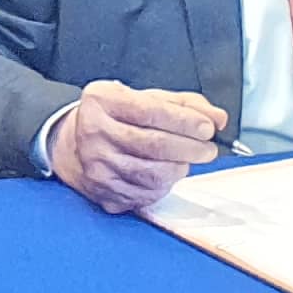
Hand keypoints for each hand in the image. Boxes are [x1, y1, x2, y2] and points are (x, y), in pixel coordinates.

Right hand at [46, 83, 225, 213]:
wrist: (75, 144)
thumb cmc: (116, 118)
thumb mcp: (144, 98)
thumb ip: (184, 105)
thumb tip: (217, 118)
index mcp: (102, 101)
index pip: (150, 111)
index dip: (184, 121)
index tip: (207, 127)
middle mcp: (93, 132)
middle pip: (153, 144)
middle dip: (190, 148)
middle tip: (208, 148)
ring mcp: (96, 166)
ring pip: (152, 174)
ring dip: (180, 168)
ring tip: (187, 159)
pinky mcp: (103, 191)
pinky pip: (145, 194)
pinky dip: (165, 186)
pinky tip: (167, 174)